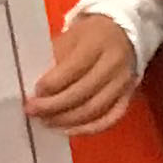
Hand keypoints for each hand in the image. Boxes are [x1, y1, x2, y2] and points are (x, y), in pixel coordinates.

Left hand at [26, 15, 139, 133]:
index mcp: (98, 43)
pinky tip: (69, 130)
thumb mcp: (70, 37)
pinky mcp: (128, 96)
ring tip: (46, 121)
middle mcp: (114, 63)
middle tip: (33, 111)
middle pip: (84, 91)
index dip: (52, 84)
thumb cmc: (89, 36)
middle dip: (54, 106)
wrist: (123, 33)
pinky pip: (110, 118)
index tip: (33, 92)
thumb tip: (35, 89)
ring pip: (96, 108)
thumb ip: (54, 59)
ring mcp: (124, 81)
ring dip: (67, 120)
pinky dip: (89, 128)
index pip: (74, 68)